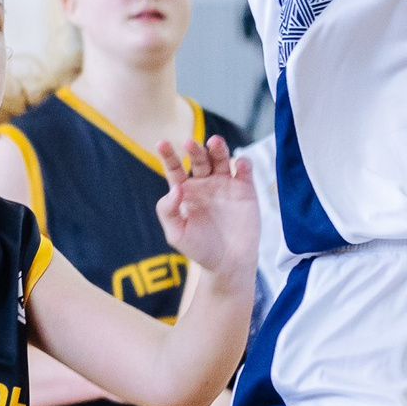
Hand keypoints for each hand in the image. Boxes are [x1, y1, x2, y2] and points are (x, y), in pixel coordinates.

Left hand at [155, 138, 258, 277]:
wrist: (228, 263)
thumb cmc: (200, 249)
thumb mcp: (177, 234)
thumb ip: (169, 211)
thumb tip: (176, 188)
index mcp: (184, 191)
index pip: (174, 168)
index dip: (168, 155)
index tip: (161, 143)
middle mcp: (204, 183)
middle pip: (199, 159)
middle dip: (195, 149)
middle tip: (190, 143)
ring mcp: (225, 184)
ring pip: (221, 159)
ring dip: (218, 148)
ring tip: (214, 142)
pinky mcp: (245, 189)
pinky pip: (244, 171)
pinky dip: (243, 163)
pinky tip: (240, 163)